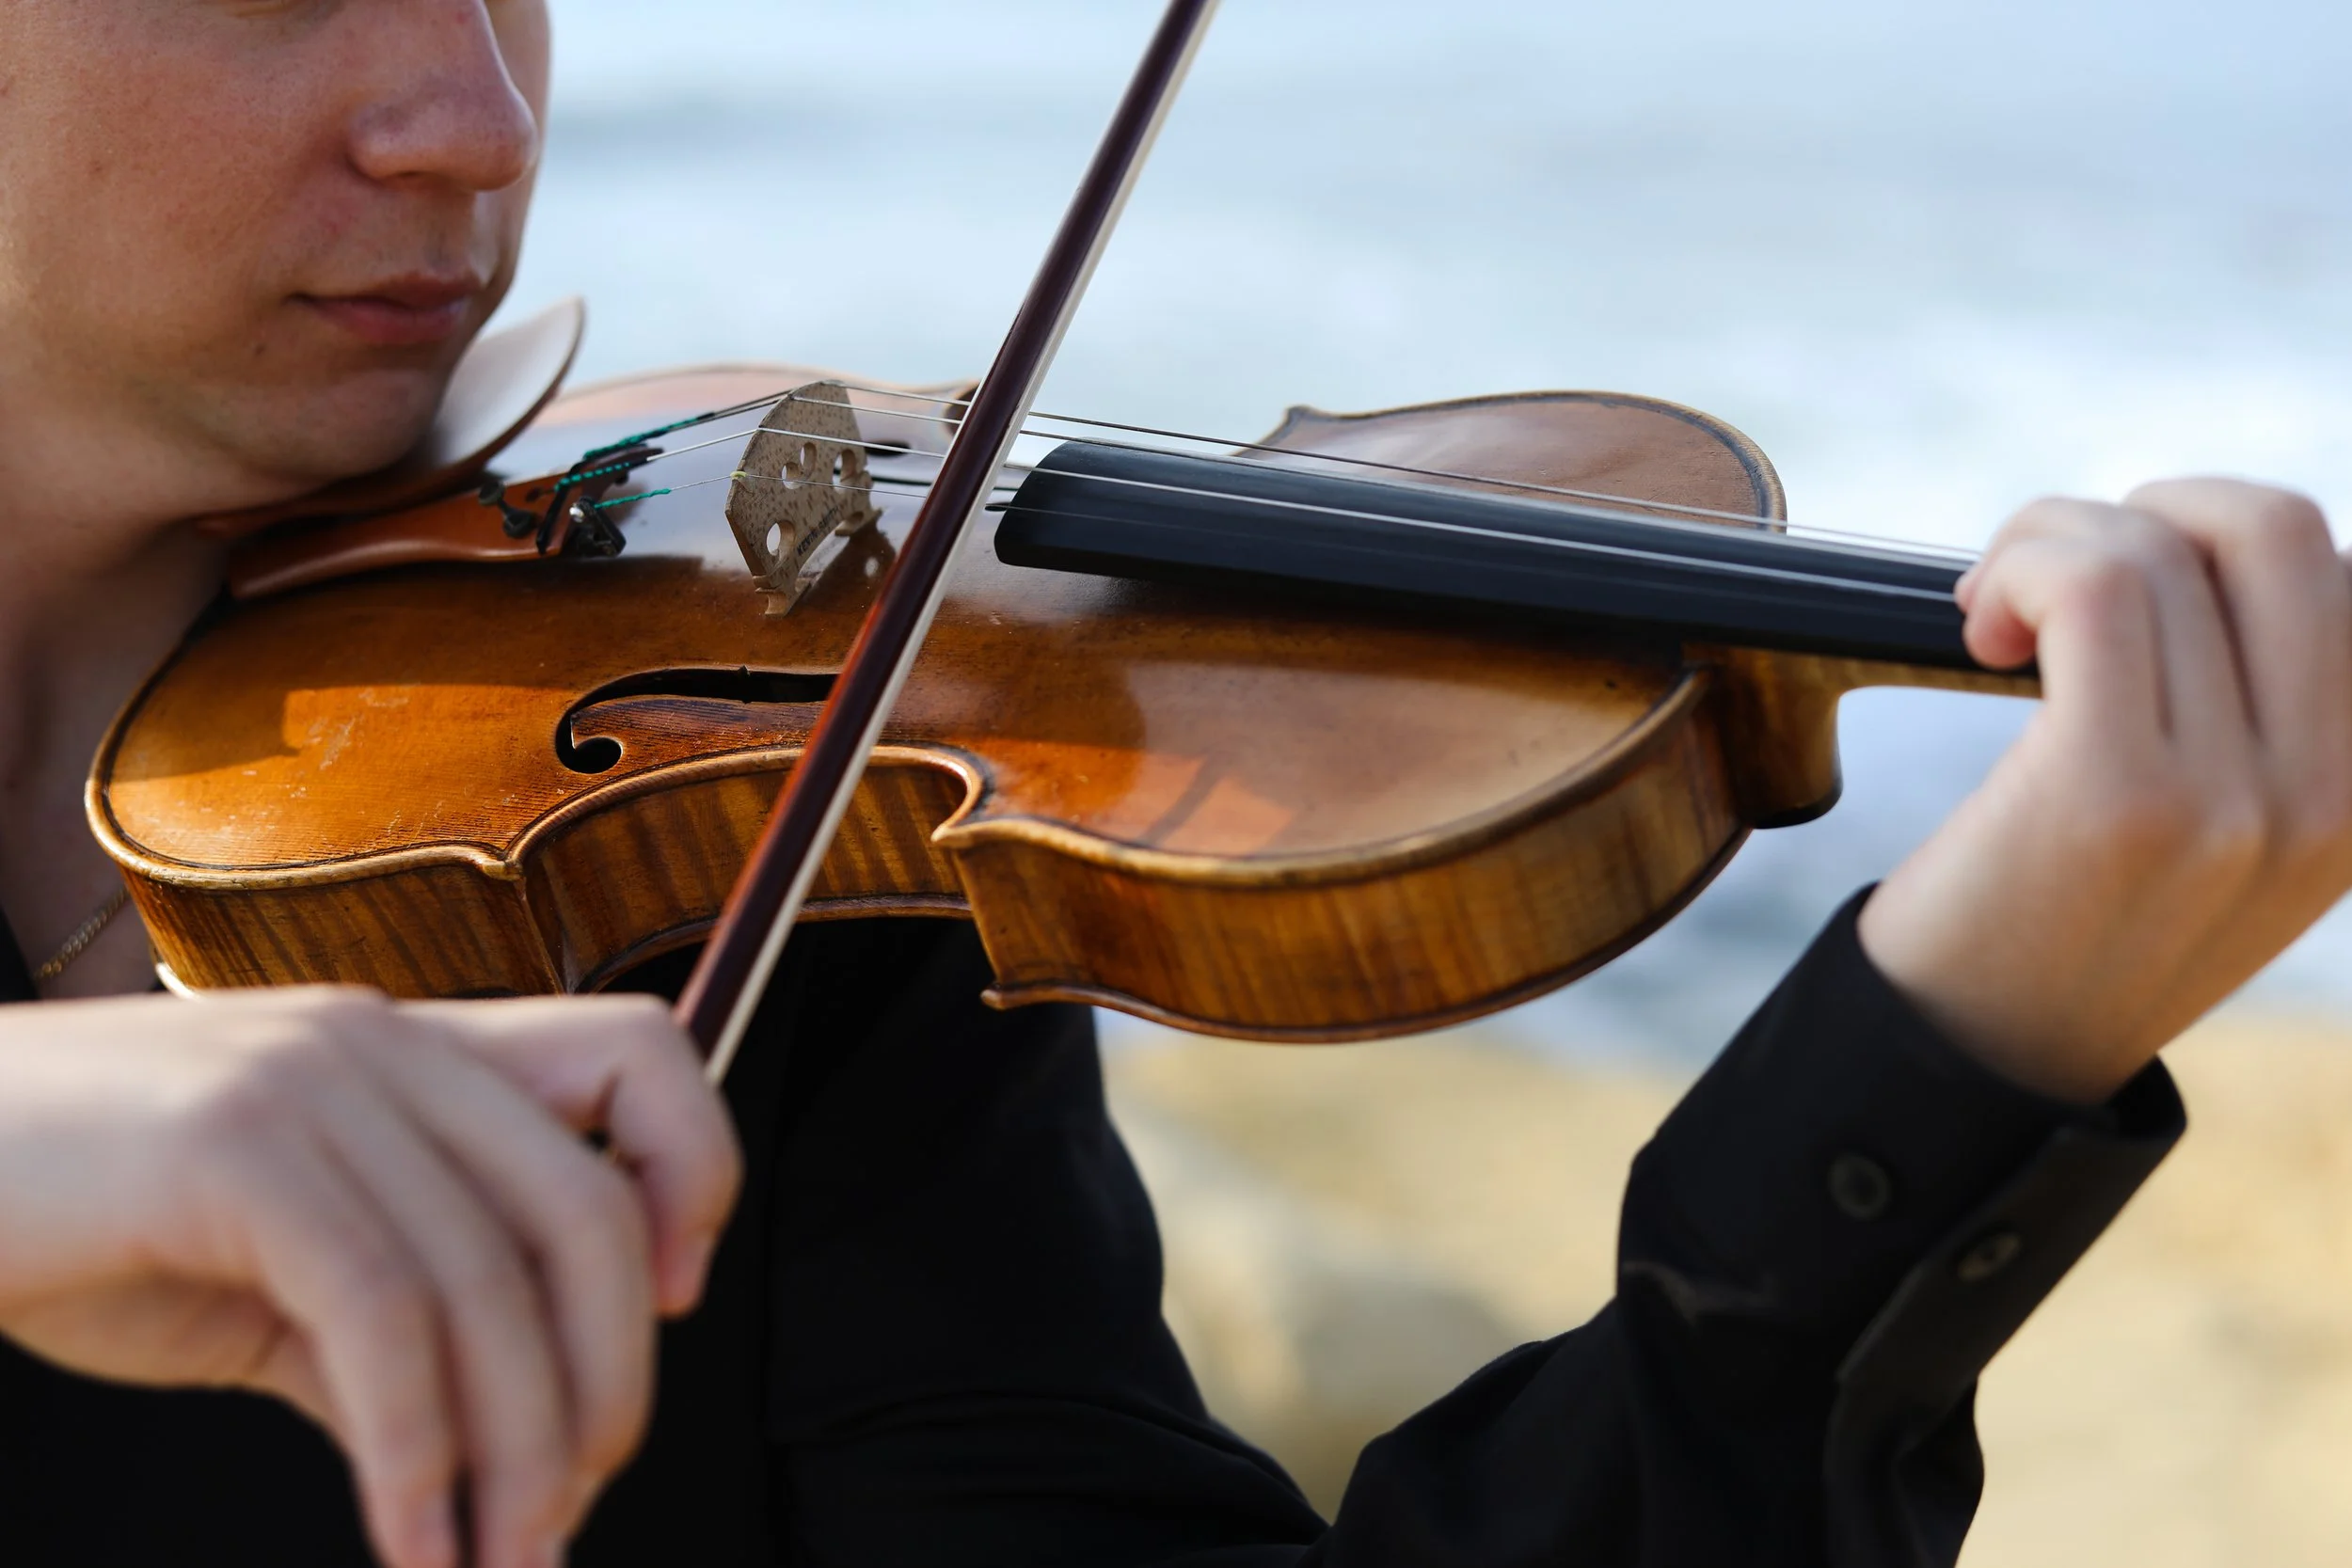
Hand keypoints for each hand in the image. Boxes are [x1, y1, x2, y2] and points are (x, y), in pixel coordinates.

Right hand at [0, 987, 740, 1567]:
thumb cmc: (76, 1218)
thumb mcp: (265, 1276)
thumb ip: (391, 1332)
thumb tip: (504, 1450)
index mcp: (416, 1051)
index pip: (641, 1054)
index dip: (694, 1174)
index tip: (671, 1304)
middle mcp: (385, 1042)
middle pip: (585, 1206)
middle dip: (606, 1382)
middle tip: (568, 1513)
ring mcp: (310, 1081)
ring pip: (487, 1279)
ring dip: (512, 1455)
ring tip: (496, 1563)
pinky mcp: (229, 1146)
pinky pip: (379, 1312)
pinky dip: (414, 1450)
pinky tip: (410, 1535)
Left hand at [1860, 478, 2351, 1103]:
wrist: (1973, 1065)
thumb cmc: (2063, 925)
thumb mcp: (2217, 831)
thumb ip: (2255, 709)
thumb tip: (2211, 543)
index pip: (2340, 574)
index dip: (2216, 539)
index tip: (2130, 588)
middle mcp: (2328, 797)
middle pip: (2279, 527)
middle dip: (2146, 511)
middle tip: (2052, 579)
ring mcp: (2234, 798)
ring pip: (2159, 548)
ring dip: (2047, 541)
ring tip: (1993, 613)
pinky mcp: (2115, 794)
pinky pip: (2092, 588)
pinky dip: (2019, 567)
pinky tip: (1977, 630)